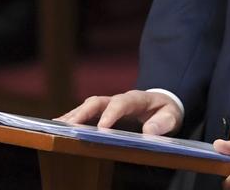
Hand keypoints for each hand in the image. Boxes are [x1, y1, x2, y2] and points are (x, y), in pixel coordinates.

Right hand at [57, 90, 182, 135]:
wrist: (162, 104)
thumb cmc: (166, 111)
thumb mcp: (172, 116)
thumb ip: (163, 122)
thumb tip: (149, 130)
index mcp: (137, 99)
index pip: (122, 103)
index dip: (112, 114)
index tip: (102, 127)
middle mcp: (119, 99)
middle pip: (99, 101)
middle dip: (84, 113)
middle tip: (71, 126)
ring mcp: (109, 104)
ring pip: (88, 106)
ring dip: (73, 115)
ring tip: (57, 126)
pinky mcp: (103, 111)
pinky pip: (86, 113)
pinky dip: (72, 118)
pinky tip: (59, 127)